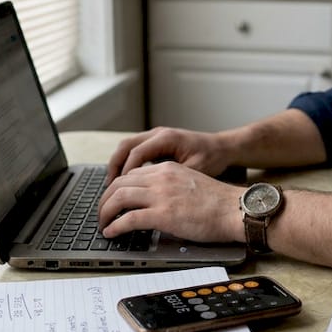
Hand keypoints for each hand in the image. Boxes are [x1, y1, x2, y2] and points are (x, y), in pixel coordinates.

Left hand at [98, 161, 242, 244]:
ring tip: (103, 224)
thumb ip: (170, 188)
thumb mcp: (189, 184)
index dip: (118, 187)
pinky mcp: (162, 214)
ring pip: (119, 198)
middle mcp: (160, 178)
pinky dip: (115, 226)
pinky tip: (111, 233)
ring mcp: (160, 195)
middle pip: (120, 183)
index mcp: (167, 169)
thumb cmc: (218, 203)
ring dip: (105, 212)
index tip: (113, 199)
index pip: (132, 173)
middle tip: (102, 212)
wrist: (234, 209)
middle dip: (106, 199)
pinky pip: (128, 219)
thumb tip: (154, 203)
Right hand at [104, 127, 231, 183]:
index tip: (119, 192)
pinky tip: (126, 182)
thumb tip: (155, 197)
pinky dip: (127, 164)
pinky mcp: (157, 143)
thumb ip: (175, 180)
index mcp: (166, 138)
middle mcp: (158, 134)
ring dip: (118, 166)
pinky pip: (135, 151)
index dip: (126, 173)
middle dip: (114, 168)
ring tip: (112, 187)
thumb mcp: (196, 170)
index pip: (136, 153)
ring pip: (127, 147)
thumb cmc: (213, 158)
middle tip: (108, 189)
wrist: (224, 147)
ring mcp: (156, 136)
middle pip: (125, 147)